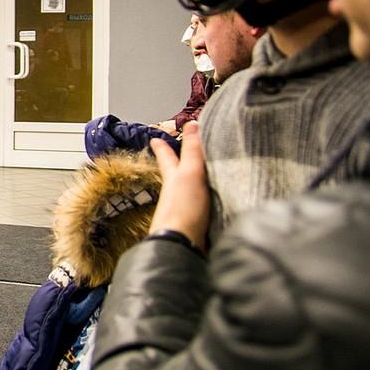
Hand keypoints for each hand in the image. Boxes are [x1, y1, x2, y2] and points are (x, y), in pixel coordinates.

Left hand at [148, 121, 209, 250]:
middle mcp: (176, 192)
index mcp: (173, 177)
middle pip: (175, 173)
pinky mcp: (196, 223)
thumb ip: (192, 151)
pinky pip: (202, 206)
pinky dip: (206, 200)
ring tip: (201, 174)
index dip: (161, 146)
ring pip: (187, 189)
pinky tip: (214, 201)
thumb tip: (191, 123)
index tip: (154, 138)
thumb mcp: (189, 174)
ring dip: (192, 181)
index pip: (166, 156)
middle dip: (175, 163)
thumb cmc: (183, 209)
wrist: (182, 245)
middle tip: (174, 153)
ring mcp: (185, 208)